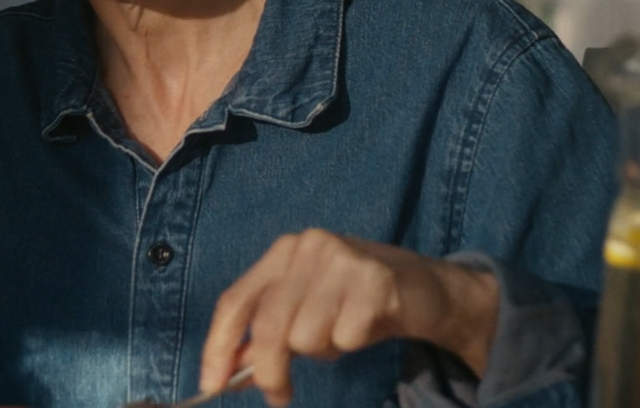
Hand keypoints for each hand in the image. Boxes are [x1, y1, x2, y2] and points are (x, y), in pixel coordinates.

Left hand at [200, 230, 499, 406]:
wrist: (428, 288)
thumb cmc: (357, 303)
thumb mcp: (306, 312)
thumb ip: (266, 335)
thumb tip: (229, 370)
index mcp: (284, 251)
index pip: (236, 300)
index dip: (218, 346)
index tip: (211, 386)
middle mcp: (309, 246)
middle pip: (268, 325)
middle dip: (270, 370)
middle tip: (279, 395)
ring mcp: (343, 258)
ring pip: (306, 336)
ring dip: (325, 349)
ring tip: (344, 331)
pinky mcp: (375, 278)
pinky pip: (345, 337)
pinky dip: (354, 343)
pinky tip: (369, 324)